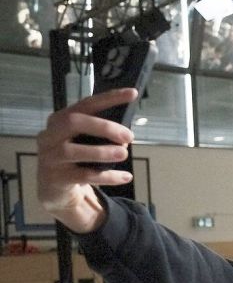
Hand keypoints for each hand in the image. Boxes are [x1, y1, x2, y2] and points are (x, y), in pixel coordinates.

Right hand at [36, 88, 135, 232]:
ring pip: (74, 151)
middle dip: (104, 127)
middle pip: (73, 122)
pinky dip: (107, 176)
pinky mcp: (55, 178)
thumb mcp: (84, 142)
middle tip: (129, 136)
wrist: (54, 188)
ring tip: (124, 154)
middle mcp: (50, 135)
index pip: (85, 104)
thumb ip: (100, 134)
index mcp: (60, 121)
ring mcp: (50, 157)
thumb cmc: (75, 159)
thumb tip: (126, 134)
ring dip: (103, 152)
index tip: (132, 93)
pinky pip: (83, 176)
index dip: (109, 98)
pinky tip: (126, 176)